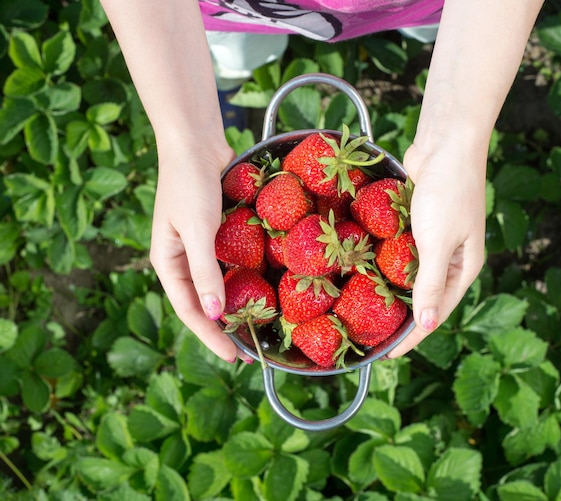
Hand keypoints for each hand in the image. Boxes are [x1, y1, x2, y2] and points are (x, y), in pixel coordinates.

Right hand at [149, 143, 249, 363]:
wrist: (196, 141)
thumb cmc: (190, 183)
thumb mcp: (197, 229)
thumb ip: (205, 271)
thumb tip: (213, 314)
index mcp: (168, 263)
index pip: (190, 310)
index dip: (211, 336)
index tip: (234, 356)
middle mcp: (184, 260)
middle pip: (204, 303)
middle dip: (225, 328)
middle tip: (250, 350)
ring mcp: (202, 247)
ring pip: (220, 285)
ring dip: (237, 306)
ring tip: (259, 327)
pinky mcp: (219, 234)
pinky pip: (232, 263)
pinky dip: (244, 278)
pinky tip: (263, 288)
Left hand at [387, 139, 486, 356]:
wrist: (445, 143)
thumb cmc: (447, 192)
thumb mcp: (438, 243)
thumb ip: (430, 284)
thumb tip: (427, 326)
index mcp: (464, 268)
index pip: (437, 312)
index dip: (414, 335)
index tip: (389, 354)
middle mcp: (451, 258)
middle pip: (423, 297)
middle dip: (401, 316)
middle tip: (372, 335)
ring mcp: (433, 239)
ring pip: (409, 274)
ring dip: (390, 290)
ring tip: (364, 310)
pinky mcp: (417, 223)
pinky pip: (400, 251)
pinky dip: (385, 263)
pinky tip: (366, 272)